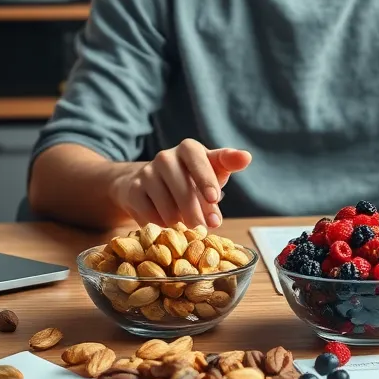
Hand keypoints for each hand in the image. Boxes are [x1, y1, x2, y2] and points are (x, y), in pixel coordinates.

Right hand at [112, 139, 250, 229]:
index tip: (214, 198)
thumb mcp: (212, 169)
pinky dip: (161, 225)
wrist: (152, 184)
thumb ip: (228, 163)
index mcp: (188, 149)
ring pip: (165, 205)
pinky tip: (168, 227)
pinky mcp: (132, 190)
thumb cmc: (191, 177)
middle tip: (206, 229)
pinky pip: (148, 214)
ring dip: (179, 222)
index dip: (205, 179)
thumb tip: (246, 157)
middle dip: (196, 211)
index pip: (198, 160)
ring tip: (188, 229)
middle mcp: (165, 157)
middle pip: (182, 188)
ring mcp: (146, 173)